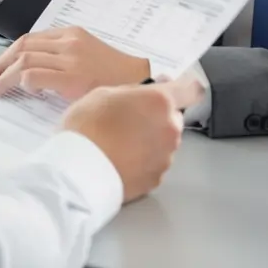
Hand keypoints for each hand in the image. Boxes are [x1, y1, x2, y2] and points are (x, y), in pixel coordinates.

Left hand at [0, 26, 149, 99]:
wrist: (142, 85)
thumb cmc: (117, 77)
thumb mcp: (88, 56)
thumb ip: (63, 58)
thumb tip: (35, 72)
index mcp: (73, 34)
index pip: (31, 38)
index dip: (10, 53)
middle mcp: (69, 42)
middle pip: (23, 46)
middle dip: (1, 63)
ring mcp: (70, 58)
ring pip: (24, 60)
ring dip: (5, 75)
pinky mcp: (72, 77)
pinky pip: (34, 75)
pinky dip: (21, 82)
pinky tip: (19, 91)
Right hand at [62, 79, 201, 201]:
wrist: (77, 171)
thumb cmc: (86, 128)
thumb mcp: (103, 93)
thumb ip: (131, 92)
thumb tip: (141, 96)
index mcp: (159, 102)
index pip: (190, 90)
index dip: (182, 89)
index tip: (174, 90)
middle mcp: (170, 128)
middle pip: (173, 118)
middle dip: (157, 117)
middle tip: (130, 120)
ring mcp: (165, 156)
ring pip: (165, 142)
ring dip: (150, 140)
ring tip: (120, 144)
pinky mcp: (157, 178)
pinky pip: (155, 163)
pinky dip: (143, 162)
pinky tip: (121, 160)